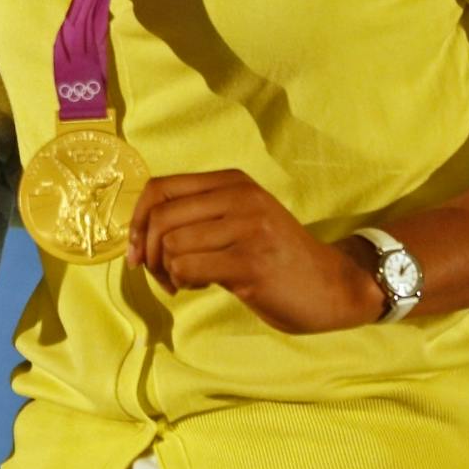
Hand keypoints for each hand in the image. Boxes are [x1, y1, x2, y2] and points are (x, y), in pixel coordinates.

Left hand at [126, 169, 382, 333]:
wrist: (333, 285)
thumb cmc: (276, 256)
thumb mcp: (240, 220)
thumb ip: (198, 215)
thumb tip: (137, 233)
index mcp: (231, 182)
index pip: (159, 188)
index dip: (136, 221)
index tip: (135, 250)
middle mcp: (239, 197)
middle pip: (160, 217)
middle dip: (146, 251)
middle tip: (158, 274)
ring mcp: (247, 228)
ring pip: (170, 244)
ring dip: (165, 270)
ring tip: (183, 281)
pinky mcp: (251, 262)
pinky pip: (188, 267)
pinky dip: (181, 281)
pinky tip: (198, 286)